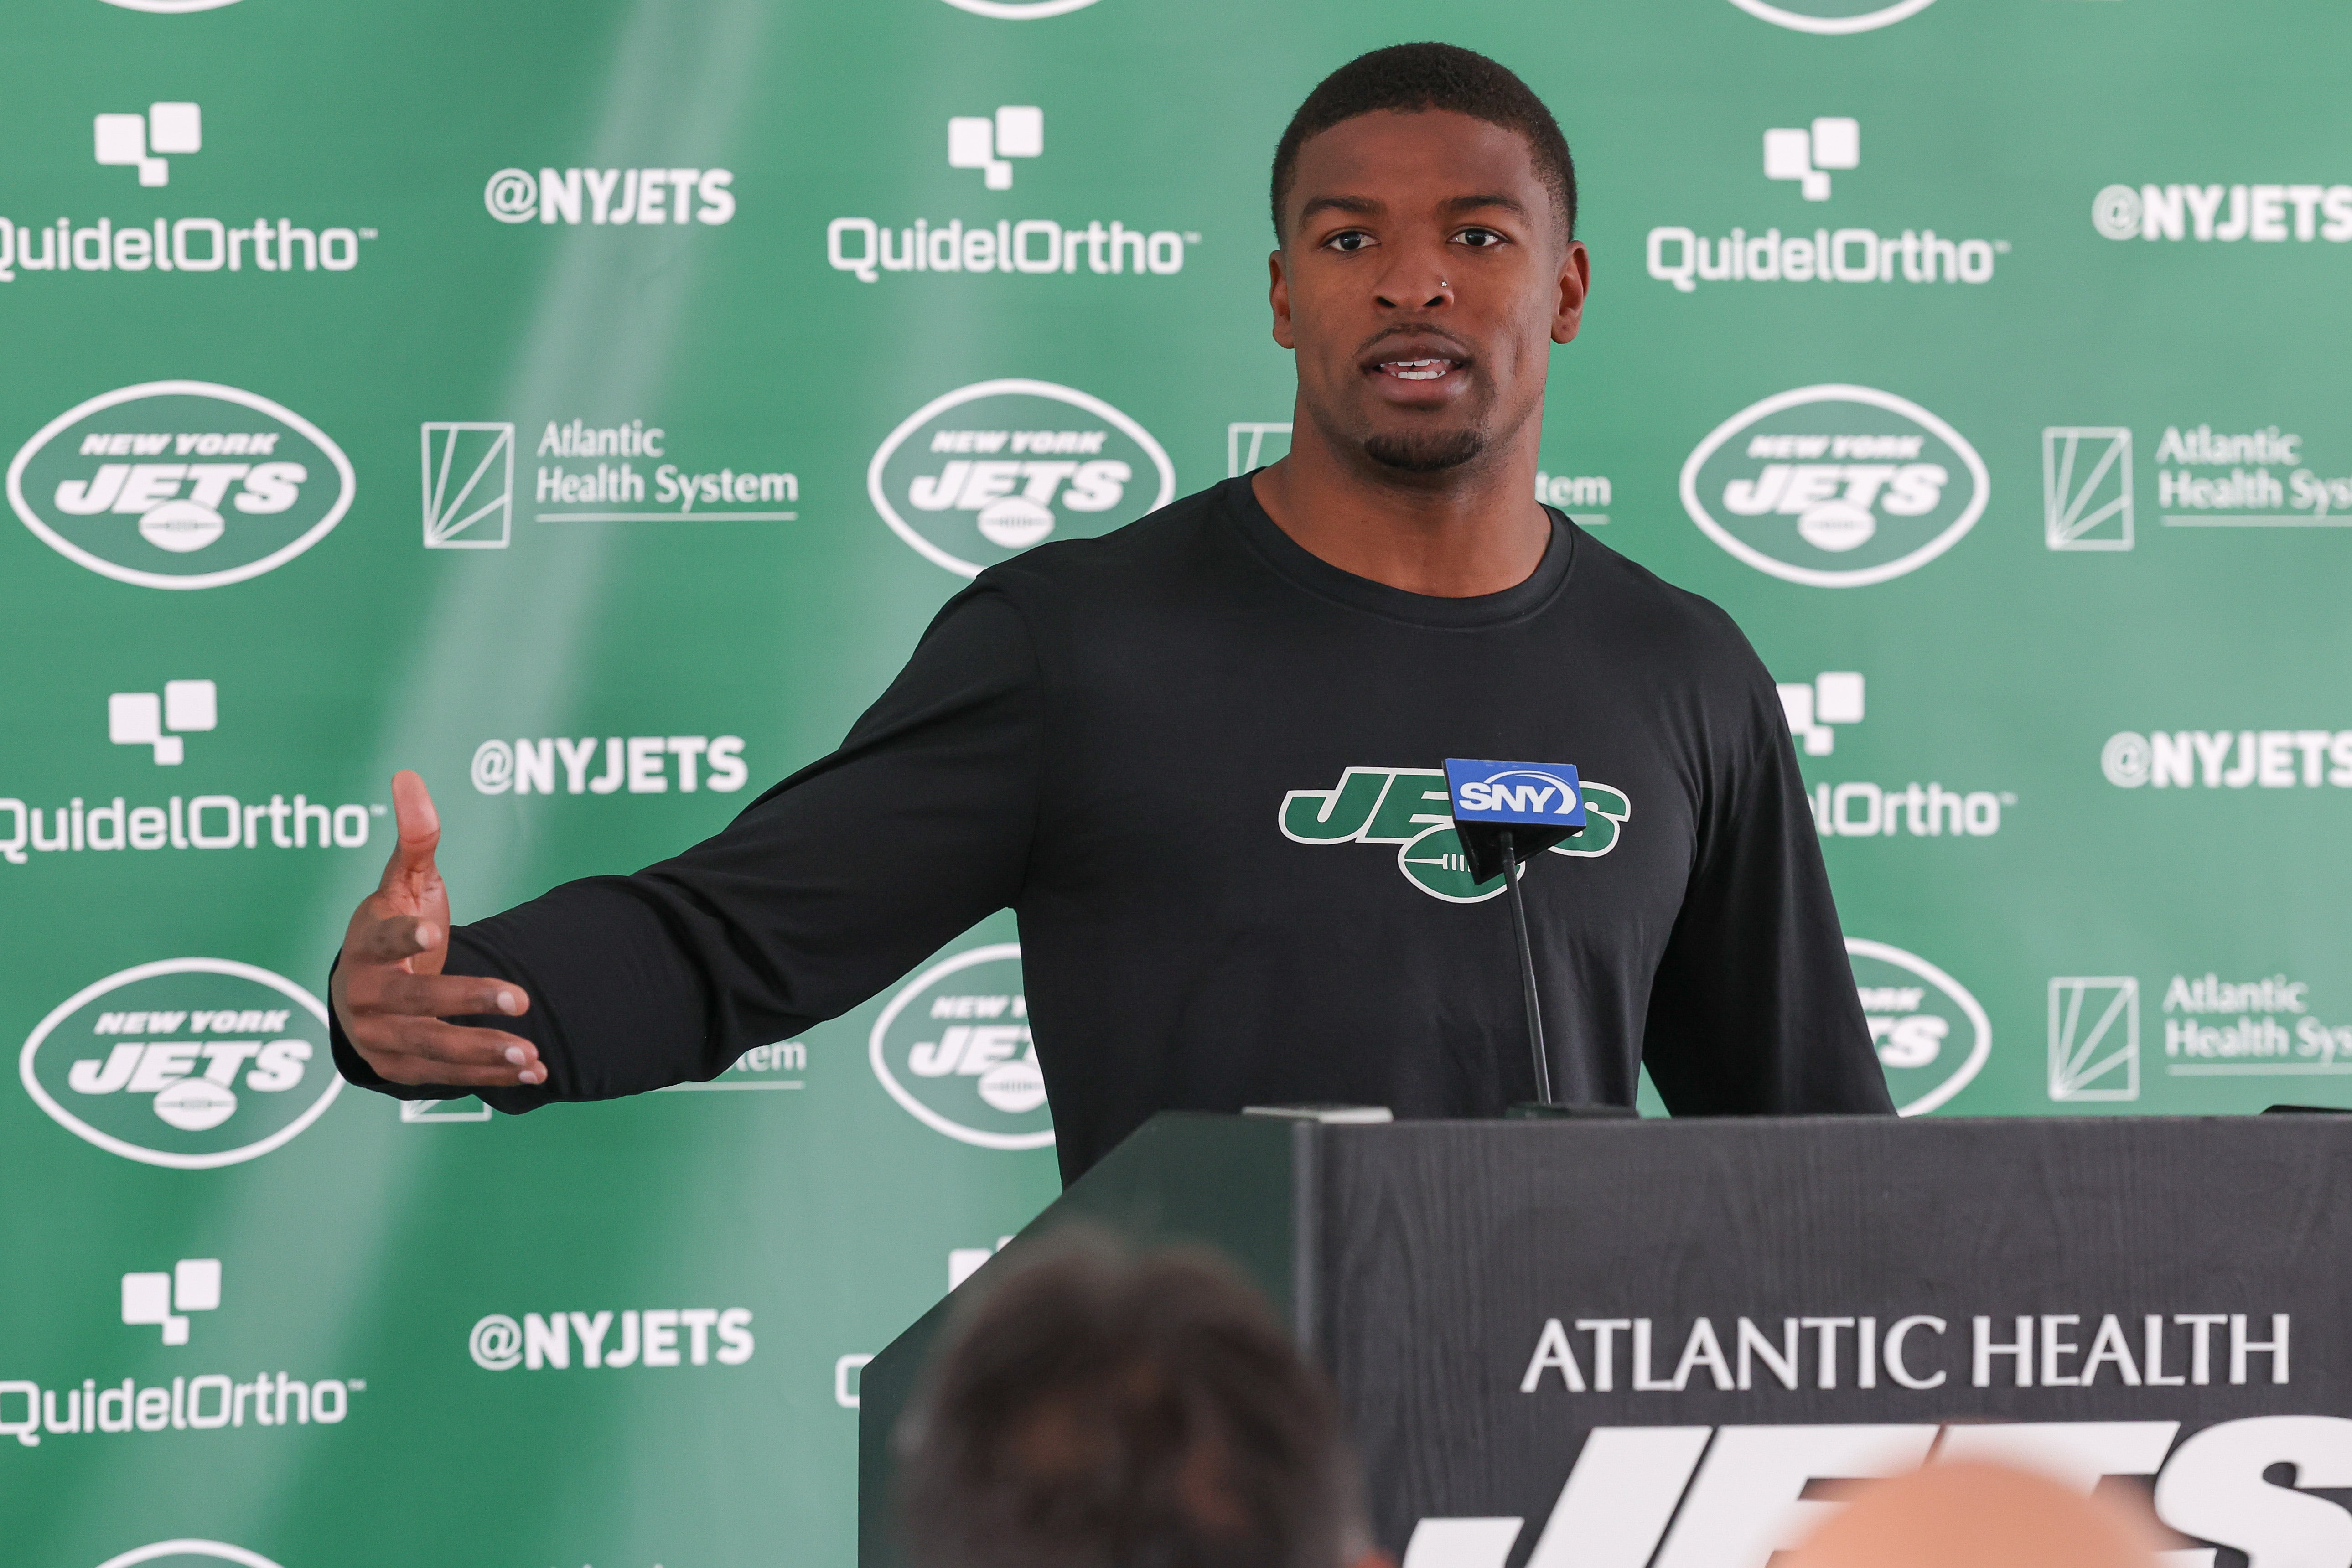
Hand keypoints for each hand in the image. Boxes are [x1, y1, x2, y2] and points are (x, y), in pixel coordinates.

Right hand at [330, 771, 543, 1087]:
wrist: (360, 993)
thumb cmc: (389, 927)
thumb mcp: (401, 884)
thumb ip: (414, 839)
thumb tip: (409, 776)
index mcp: (366, 943)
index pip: (382, 938)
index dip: (405, 936)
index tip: (435, 932)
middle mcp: (366, 994)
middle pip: (415, 1001)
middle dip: (466, 1000)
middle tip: (520, 997)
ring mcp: (380, 1035)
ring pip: (433, 1046)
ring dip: (484, 1052)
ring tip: (533, 1052)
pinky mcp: (399, 1066)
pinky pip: (445, 1074)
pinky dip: (489, 1076)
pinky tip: (533, 1070)